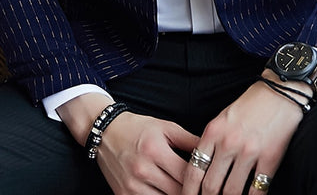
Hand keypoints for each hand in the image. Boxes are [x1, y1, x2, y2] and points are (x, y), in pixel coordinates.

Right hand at [57, 93, 198, 194]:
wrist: (105, 132)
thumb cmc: (138, 127)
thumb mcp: (165, 127)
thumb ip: (189, 140)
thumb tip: (211, 151)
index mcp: (155, 150)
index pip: (187, 174)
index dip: (202, 179)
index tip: (211, 180)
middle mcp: (143, 170)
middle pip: (177, 192)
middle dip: (193, 191)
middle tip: (204, 189)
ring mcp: (132, 186)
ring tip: (189, 191)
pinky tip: (168, 192)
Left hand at [182, 72, 310, 194]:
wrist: (280, 91)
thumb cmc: (250, 105)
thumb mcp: (222, 119)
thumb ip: (211, 142)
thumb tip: (201, 170)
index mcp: (213, 132)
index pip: (193, 170)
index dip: (188, 191)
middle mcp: (228, 142)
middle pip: (210, 186)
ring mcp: (249, 151)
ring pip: (232, 192)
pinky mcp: (270, 158)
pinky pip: (257, 190)